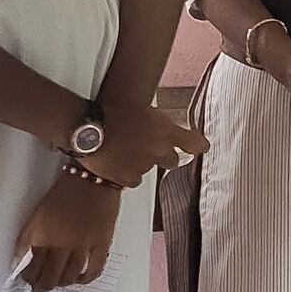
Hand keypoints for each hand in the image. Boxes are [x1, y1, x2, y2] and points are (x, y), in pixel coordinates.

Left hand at [17, 172, 121, 290]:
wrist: (93, 177)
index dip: (29, 277)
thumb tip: (17, 258)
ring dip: (62, 283)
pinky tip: (82, 278)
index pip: (32, 267)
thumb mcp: (38, 213)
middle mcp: (61, 244)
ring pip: (70, 276)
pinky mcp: (101, 242)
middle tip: (40, 287)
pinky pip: (94, 268)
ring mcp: (83, 245)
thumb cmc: (66, 190)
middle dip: (43, 285)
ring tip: (59, 283)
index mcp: (43, 236)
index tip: (28, 278)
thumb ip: (27, 237)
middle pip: (50, 276)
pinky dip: (87, 278)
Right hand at [81, 97, 202, 186]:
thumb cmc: (111, 113)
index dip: (198, 146)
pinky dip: (126, 175)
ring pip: (149, 169)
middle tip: (147, 150)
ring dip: (140, 163)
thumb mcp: (142, 110)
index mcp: (165, 130)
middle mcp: (159, 150)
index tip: (202, 148)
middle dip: (164, 157)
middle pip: (172, 161)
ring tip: (122, 151)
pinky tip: (115, 163)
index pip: (193, 142)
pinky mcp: (129, 179)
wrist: (88, 129)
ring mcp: (145, 166)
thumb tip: (163, 129)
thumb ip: (158, 123)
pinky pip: (133, 180)